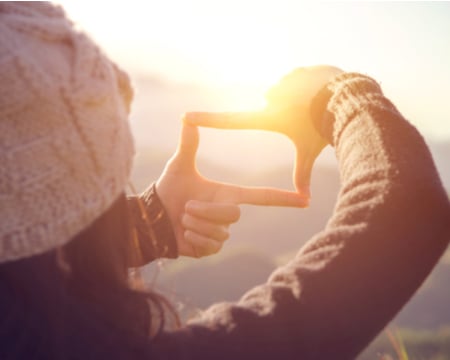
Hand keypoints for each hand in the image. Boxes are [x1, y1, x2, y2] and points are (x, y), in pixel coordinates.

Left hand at [156, 123, 307, 257]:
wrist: (154, 217)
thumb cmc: (168, 190)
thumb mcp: (179, 166)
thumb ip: (189, 144)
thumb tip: (187, 117)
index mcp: (228, 193)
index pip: (261, 196)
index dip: (283, 198)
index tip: (305, 199)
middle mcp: (228, 213)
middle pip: (233, 215)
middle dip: (206, 211)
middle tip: (187, 207)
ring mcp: (221, 232)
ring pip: (220, 232)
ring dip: (195, 224)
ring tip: (183, 219)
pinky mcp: (212, 248)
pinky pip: (211, 246)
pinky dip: (193, 238)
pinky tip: (184, 234)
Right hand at [184, 65, 342, 198]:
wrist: (347, 97)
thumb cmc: (324, 127)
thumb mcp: (309, 150)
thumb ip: (303, 172)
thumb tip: (305, 199)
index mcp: (268, 118)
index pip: (230, 122)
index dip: (206, 120)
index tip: (186, 116)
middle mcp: (270, 98)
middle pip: (269, 107)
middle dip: (284, 111)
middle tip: (303, 115)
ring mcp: (282, 82)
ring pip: (283, 94)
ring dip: (295, 98)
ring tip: (312, 104)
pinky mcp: (295, 71)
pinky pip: (295, 80)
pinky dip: (305, 87)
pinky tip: (318, 91)